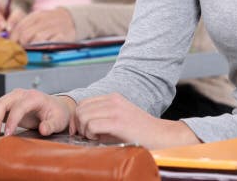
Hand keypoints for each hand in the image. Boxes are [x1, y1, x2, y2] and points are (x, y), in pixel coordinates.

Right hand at [0, 88, 75, 136]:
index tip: (8, 134)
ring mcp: (11, 99)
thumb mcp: (59, 120)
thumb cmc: (57, 113)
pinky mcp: (5, 105)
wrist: (55, 107)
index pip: (18, 107)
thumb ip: (51, 125)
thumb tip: (43, 129)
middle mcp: (19, 95)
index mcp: (33, 97)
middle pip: (1, 102)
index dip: (11, 121)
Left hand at [9, 7, 75, 44]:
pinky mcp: (63, 36)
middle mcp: (44, 21)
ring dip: (32, 47)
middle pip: (26, 35)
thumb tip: (9, 36)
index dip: (13, 38)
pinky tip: (43, 49)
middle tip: (21, 50)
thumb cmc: (50, 21)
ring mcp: (54, 28)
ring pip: (37, 39)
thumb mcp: (37, 18)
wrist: (71, 18)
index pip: (19, 28)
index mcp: (36, 16)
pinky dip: (45, 47)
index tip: (11, 45)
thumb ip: (24, 25)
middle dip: (21, 45)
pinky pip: (51, 43)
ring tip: (31, 50)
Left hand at [74, 93, 200, 148]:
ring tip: (95, 136)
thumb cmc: (138, 131)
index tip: (80, 130)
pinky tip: (99, 138)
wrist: (159, 135)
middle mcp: (112, 100)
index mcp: (112, 97)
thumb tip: (79, 125)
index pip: (83, 102)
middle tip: (87, 135)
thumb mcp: (118, 117)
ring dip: (85, 130)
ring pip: (83, 116)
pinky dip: (91, 134)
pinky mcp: (117, 122)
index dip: (77, 118)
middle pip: (80, 108)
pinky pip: (91, 125)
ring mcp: (115, 110)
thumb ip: (101, 116)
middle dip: (78, 124)